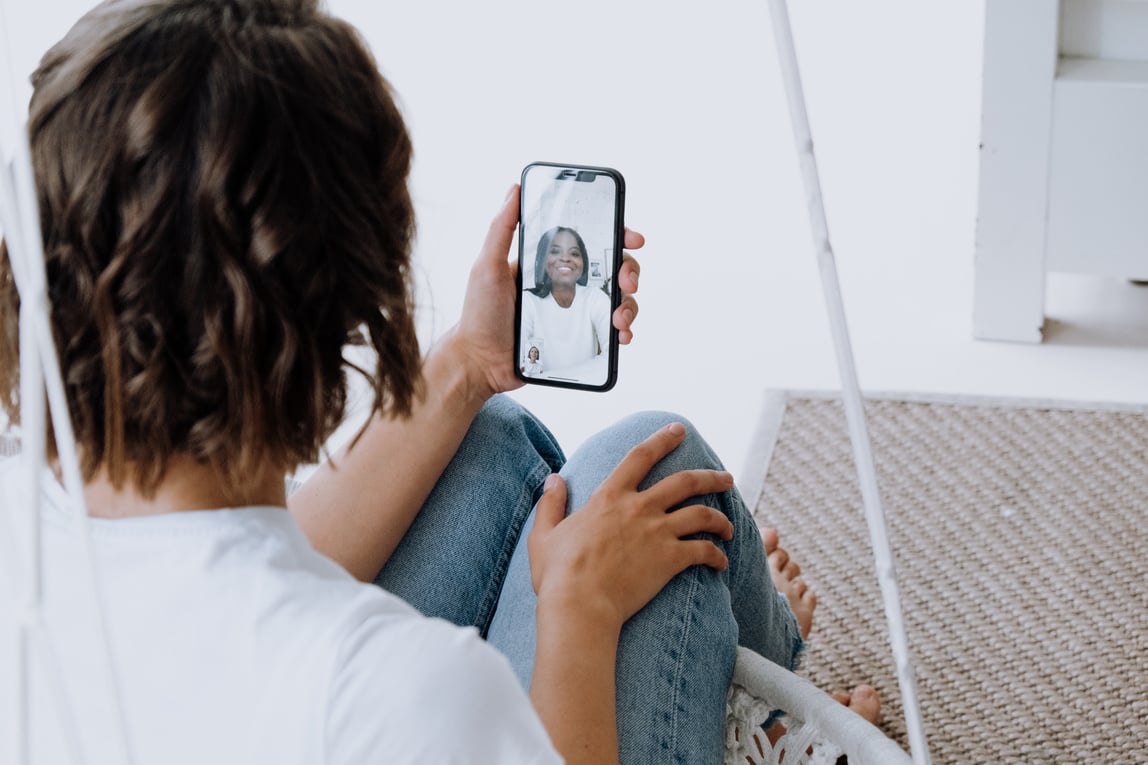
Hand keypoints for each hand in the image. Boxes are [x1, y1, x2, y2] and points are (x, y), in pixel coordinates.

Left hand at [448, 185, 645, 399]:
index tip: (630, 238)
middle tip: (628, 281)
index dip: (615, 235)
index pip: (589, 241)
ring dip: (629, 304)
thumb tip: (515, 188)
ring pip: (617, 300)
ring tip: (619, 318)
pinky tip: (621, 336)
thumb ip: (501, 228)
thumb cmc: (479, 314)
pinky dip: (623, 331)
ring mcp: (574, 312)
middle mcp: (566, 284)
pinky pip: (608, 331)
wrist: (480, 363)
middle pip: (612, 269)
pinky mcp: (577, 337)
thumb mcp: (487, 266)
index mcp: (550, 263)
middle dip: (629, 270)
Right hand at [528, 422, 734, 631]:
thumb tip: (553, 479)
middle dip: (711, 477)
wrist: (580, 604)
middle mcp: (639, 508)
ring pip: (702, 514)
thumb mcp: (544, 534)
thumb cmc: (558, 573)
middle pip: (685, 482)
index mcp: (610, 497)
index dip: (662, 440)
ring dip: (720, 519)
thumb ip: (551, 504)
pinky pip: (704, 551)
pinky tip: (722, 561)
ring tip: (729, 526)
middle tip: (726, 477)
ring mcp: (658, 533)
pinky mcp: (671, 560)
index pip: (640, 456)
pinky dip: (717, 555)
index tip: (678, 430)